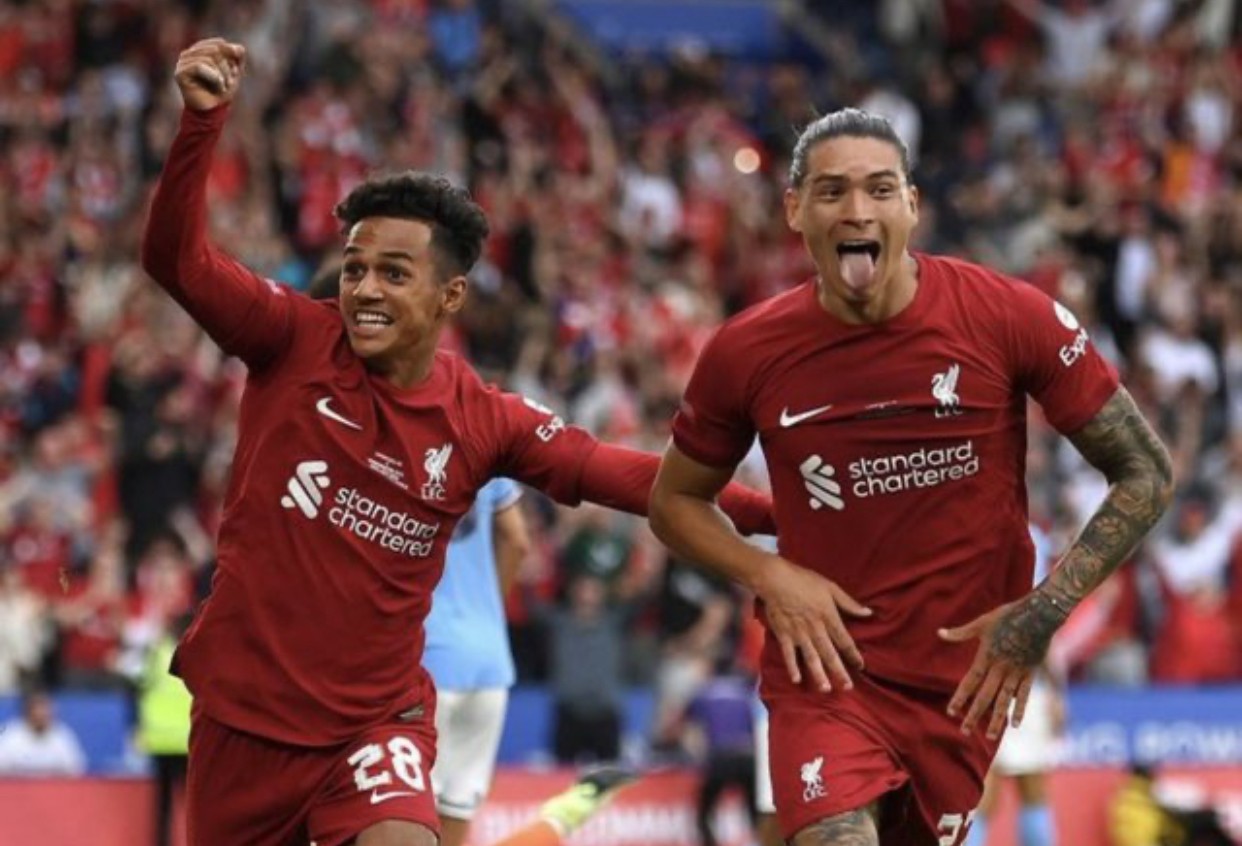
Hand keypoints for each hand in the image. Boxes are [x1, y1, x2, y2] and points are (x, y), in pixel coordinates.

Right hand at [174, 37, 245, 110]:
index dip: (231, 56)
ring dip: (222, 75)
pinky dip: (214, 77)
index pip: (219, 43)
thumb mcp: (234, 72)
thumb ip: (237, 58)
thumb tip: (239, 48)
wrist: (213, 111)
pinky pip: (199, 66)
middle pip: (215, 50)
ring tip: (223, 86)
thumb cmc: (221, 91)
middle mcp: (189, 53)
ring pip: (208, 58)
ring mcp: (182, 62)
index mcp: (200, 50)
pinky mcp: (180, 73)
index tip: (235, 72)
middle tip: (229, 82)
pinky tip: (218, 86)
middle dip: (227, 67)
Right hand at [755, 556, 870, 692]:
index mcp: (828, 617)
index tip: (861, 666)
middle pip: (829, 654)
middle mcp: (815, 629)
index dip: (853, 654)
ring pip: (811, 657)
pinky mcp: (783, 635)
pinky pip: (788, 654)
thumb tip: (868, 612)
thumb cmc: (804, 580)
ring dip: (818, 674)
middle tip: (847, 687)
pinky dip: (792, 667)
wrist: (775, 579)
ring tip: (825, 689)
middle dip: (839, 671)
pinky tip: (797, 680)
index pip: (844, 640)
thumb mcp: (831, 587)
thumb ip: (849, 603)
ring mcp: (798, 634)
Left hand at [939, 595, 1058, 738]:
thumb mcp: (982, 622)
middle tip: (965, 731)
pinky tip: (1015, 725)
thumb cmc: (1007, 616)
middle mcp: (1001, 668)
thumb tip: (940, 633)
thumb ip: (961, 632)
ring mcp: (1017, 673)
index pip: (970, 681)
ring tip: (991, 737)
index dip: (961, 697)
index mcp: (986, 656)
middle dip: (974, 715)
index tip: (951, 711)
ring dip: (997, 719)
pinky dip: (1020, 710)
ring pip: (1004, 701)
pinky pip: (1024, 696)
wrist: (1038, 615)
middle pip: (985, 696)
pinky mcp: (1030, 674)